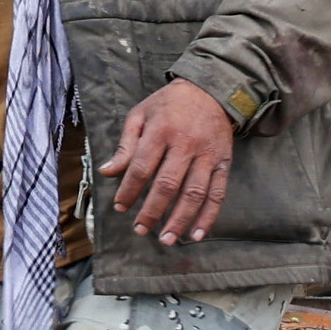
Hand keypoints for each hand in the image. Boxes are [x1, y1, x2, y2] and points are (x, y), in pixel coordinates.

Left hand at [102, 79, 237, 245]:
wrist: (211, 90)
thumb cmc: (169, 104)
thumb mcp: (141, 115)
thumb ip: (125, 145)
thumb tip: (107, 171)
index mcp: (161, 131)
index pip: (142, 167)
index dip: (129, 190)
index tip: (120, 207)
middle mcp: (186, 145)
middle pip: (168, 185)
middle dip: (152, 211)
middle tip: (140, 229)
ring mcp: (207, 156)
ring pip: (194, 194)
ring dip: (179, 220)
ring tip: (166, 239)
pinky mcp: (224, 163)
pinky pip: (217, 194)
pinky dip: (208, 217)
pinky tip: (196, 234)